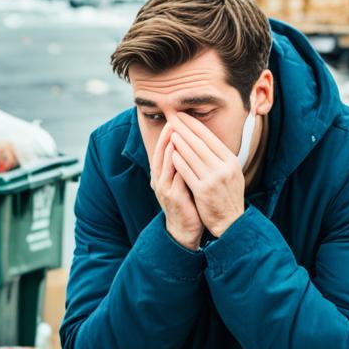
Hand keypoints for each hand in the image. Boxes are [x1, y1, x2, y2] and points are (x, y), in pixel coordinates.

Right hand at [148, 122, 202, 249]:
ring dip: (171, 148)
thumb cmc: (187, 202)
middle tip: (174, 120)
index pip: (163, 149)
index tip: (176, 119)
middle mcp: (159, 179)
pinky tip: (185, 156)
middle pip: (161, 153)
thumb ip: (183, 164)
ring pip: (166, 163)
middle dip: (167, 135)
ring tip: (178, 133)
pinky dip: (179, 166)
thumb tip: (190, 144)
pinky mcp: (173, 197)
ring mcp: (164, 188)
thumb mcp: (182, 180)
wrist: (185, 228)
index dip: (168, 133)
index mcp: (161, 174)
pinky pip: (176, 178)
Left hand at [169, 113, 246, 236]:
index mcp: (231, 161)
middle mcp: (224, 168)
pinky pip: (187, 172)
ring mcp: (214, 179)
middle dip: (184, 128)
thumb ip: (219, 157)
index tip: (184, 116)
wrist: (231, 221)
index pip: (210, 138)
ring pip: (192, 156)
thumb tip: (204, 138)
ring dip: (179, 142)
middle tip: (173, 117)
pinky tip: (171, 153)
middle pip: (200, 144)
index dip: (195, 125)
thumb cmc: (228, 195)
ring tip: (170, 132)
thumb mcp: (231, 173)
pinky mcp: (203, 191)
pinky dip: (178, 161)